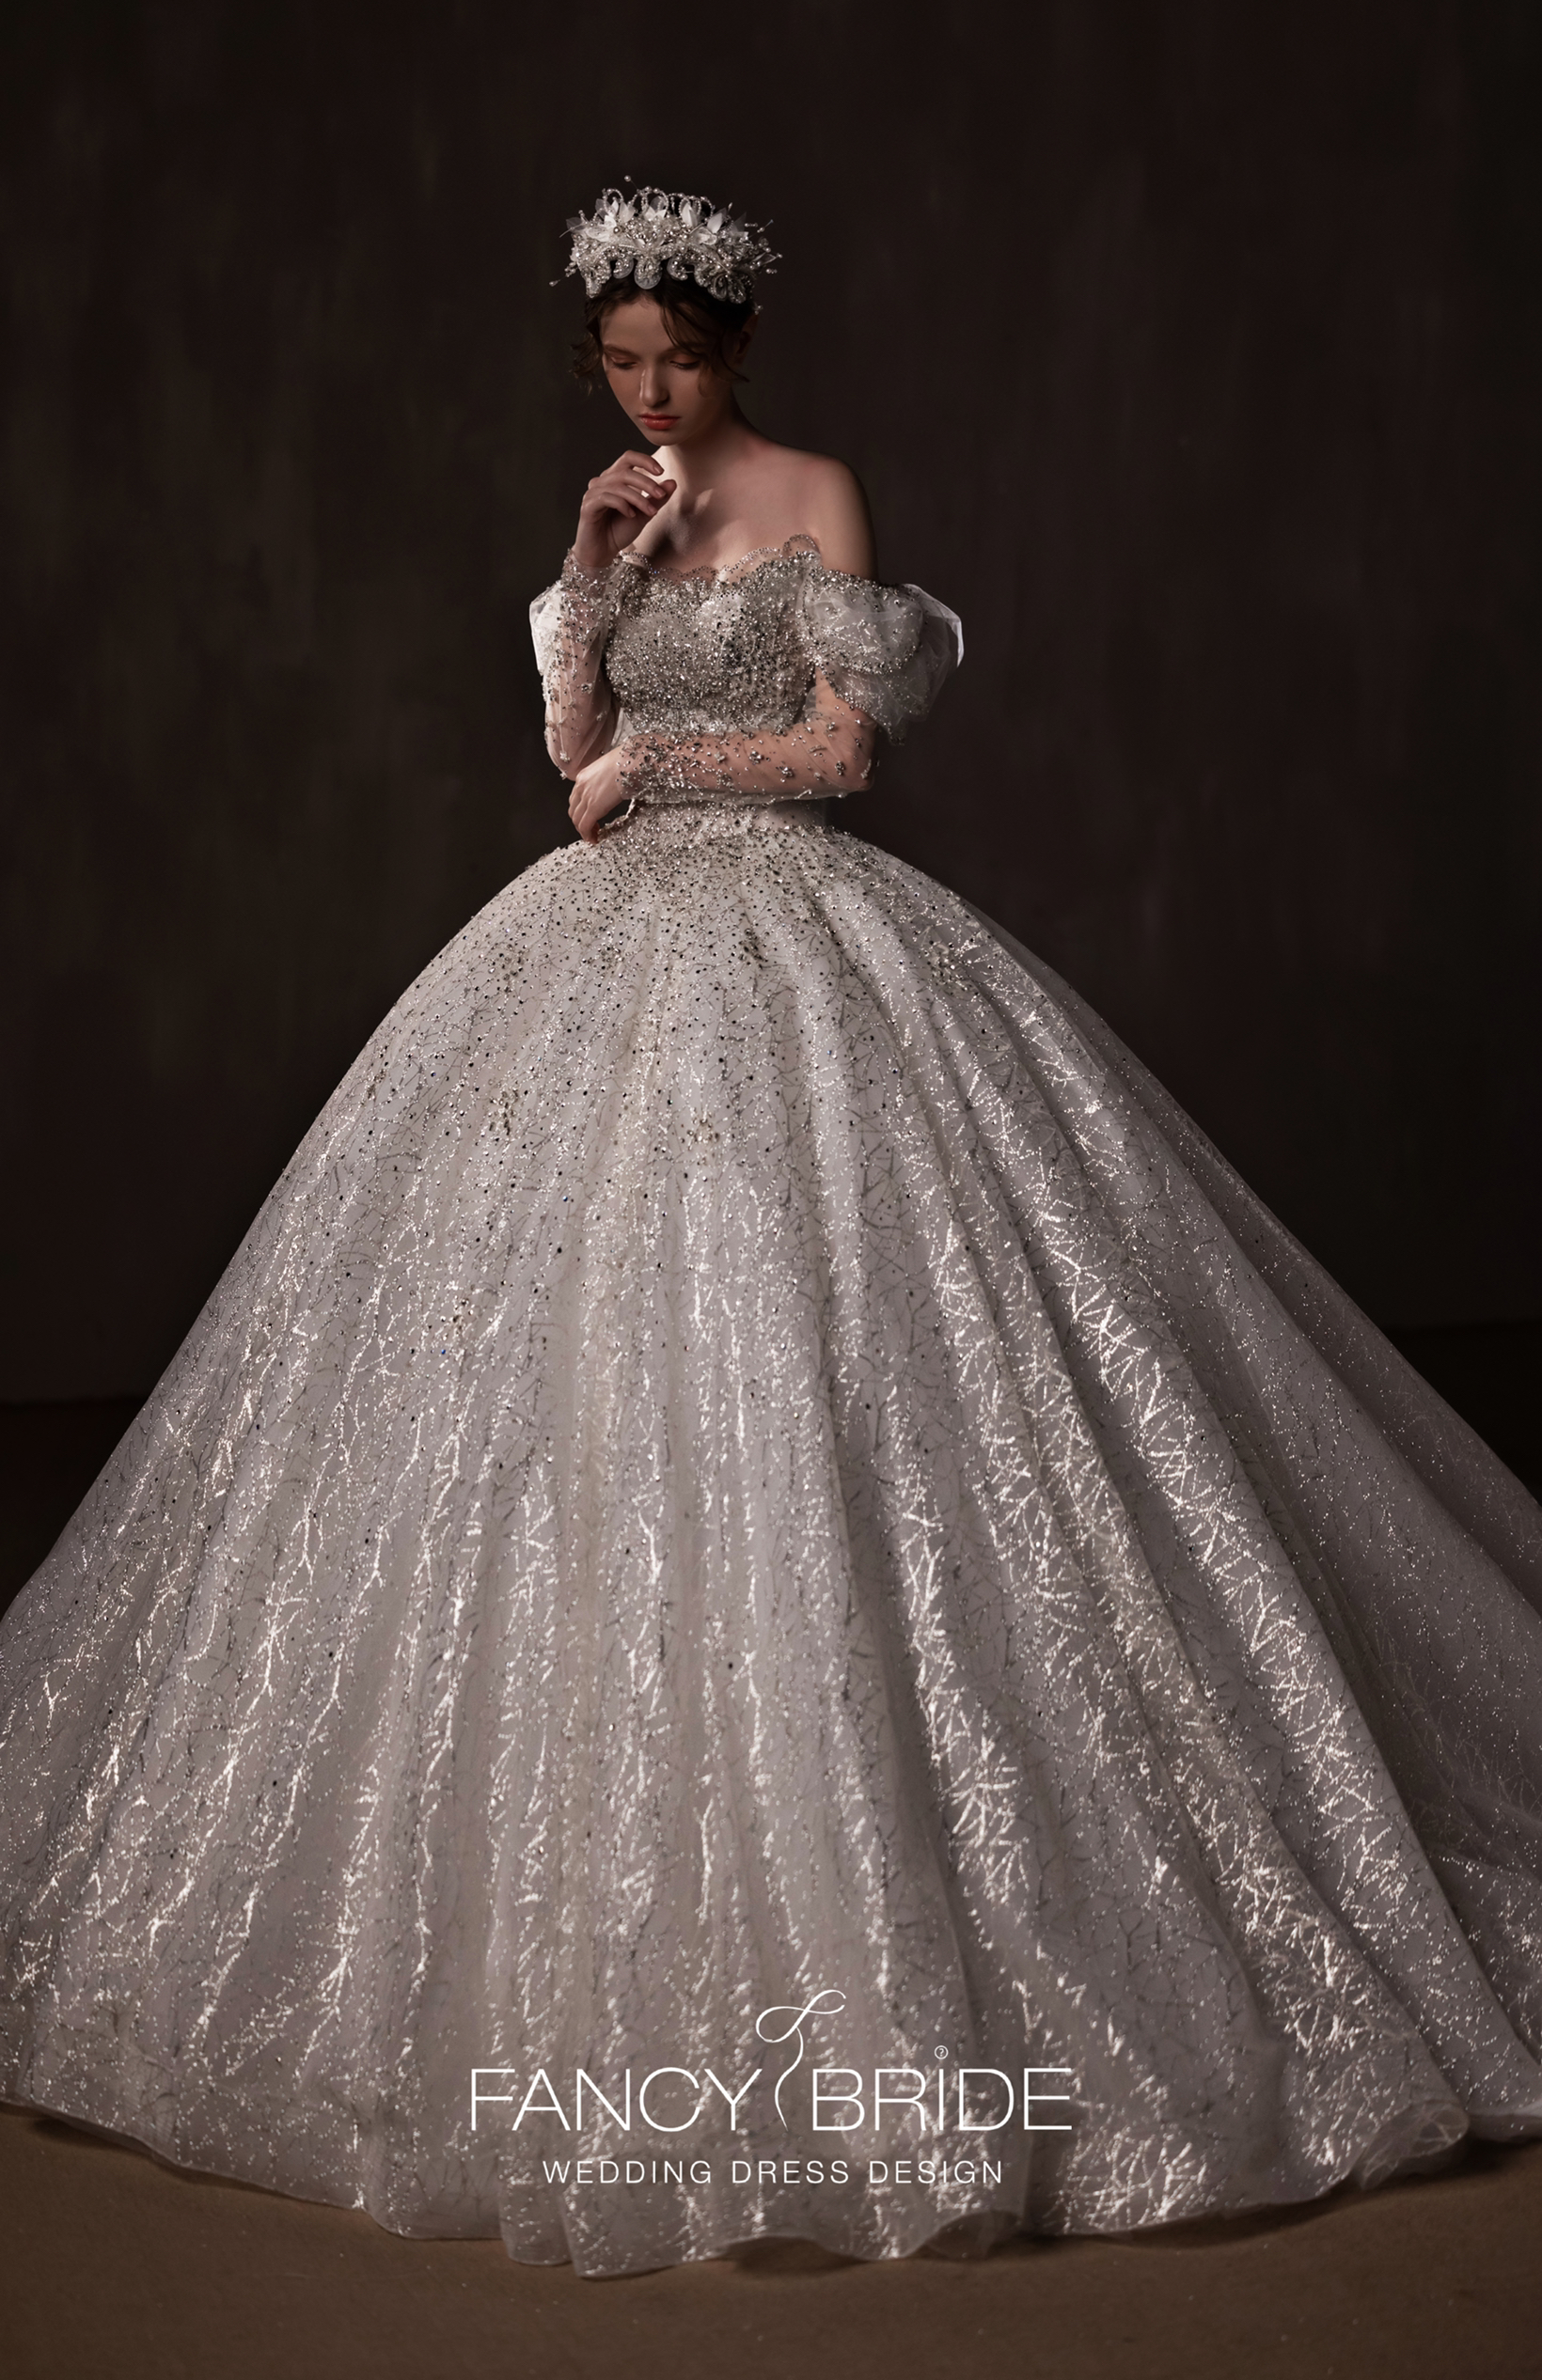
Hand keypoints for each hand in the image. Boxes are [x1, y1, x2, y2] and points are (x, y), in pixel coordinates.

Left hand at [568, 746, 629, 842]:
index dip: (580, 810)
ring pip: (577, 820)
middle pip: (573, 810)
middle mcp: (581, 786)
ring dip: (583, 830)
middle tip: (590, 829)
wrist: (632, 761)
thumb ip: (607, 780)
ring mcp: (586, 797)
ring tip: (593, 836)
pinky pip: (584, 826)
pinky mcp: (593, 807)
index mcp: (584, 775)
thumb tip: (614, 788)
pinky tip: (594, 839)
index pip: (575, 798)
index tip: (588, 817)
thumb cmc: (629, 761)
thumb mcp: (611, 770)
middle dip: (579, 822)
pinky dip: (587, 835)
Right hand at [571, 452, 676, 571]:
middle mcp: (602, 481)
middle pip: (625, 471)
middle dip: (646, 483)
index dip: (645, 460)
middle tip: (661, 495)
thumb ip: (657, 499)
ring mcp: (593, 493)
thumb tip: (672, 482)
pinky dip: (623, 505)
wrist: (602, 553)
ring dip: (638, 498)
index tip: (661, 472)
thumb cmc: (619, 531)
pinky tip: (631, 515)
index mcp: (614, 478)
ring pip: (618, 485)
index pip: (628, 458)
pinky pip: (606, 498)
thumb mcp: (644, 514)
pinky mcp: (588, 506)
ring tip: (651, 512)